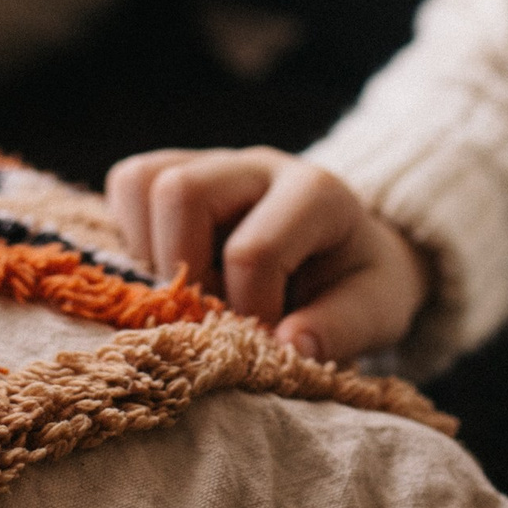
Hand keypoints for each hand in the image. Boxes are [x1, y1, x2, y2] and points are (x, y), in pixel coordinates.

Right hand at [105, 146, 426, 363]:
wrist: (348, 247)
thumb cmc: (358, 281)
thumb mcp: (378, 308)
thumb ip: (342, 327)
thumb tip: (287, 345)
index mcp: (315, 194)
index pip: (253, 250)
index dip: (250, 309)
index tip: (267, 340)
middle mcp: (257, 166)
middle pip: (182, 192)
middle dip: (185, 269)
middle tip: (215, 312)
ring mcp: (213, 162)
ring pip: (144, 182)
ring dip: (152, 251)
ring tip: (192, 291)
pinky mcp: (178, 169)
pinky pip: (128, 184)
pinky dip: (135, 234)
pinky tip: (173, 269)